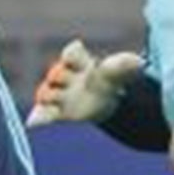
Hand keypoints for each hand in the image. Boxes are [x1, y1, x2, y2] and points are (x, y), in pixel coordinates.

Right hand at [28, 39, 143, 126]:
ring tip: (58, 97)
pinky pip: (43, 114)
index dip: (71, 54)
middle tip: (67, 78)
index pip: (71, 54)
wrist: (105, 102)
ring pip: (47, 92)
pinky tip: (32, 123)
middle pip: (57, 73)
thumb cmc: (110, 81)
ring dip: (50, 95)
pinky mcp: (57, 111)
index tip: (79, 50)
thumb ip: (124, 66)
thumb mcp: (118, 73)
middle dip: (61, 75)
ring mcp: (59, 94)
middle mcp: (66, 76)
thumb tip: (141, 62)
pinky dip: (38, 118)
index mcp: (80, 62)